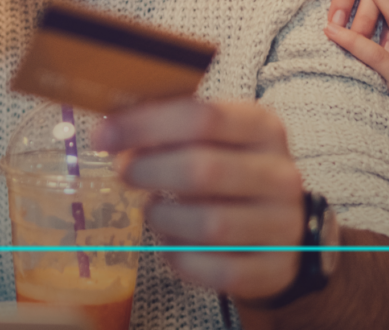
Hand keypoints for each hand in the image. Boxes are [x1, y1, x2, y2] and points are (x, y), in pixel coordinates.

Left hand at [95, 98, 307, 301]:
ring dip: (165, 218)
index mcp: (263, 127)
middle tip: (124, 173)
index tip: (104, 136)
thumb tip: (111, 130)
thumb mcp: (213, 138)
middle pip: (205, 170)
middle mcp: (280, 174)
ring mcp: (283, 225)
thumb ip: (168, 128)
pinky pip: (220, 271)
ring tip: (152, 211)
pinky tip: (172, 245)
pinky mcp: (276, 269)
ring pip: (211, 225)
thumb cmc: (232, 174)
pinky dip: (183, 260)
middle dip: (150, 171)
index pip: (203, 116)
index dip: (145, 125)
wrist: (284, 229)